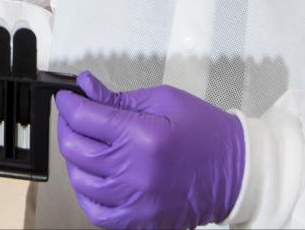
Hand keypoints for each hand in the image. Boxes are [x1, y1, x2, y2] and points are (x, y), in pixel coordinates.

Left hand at [55, 70, 244, 229]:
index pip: (84, 118)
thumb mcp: (163, 101)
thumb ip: (118, 98)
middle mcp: (136, 172)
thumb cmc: (205, 132)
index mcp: (143, 136)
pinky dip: (87, 193)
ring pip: (80, 180)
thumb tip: (85, 87)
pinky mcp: (141, 221)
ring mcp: (137, 202)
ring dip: (75, 158)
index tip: (67, 97)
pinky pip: (97, 212)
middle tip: (74, 116)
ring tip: (86, 143)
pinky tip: (94, 176)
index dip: (68, 103)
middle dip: (68, 126)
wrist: (238, 172)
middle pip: (75, 149)